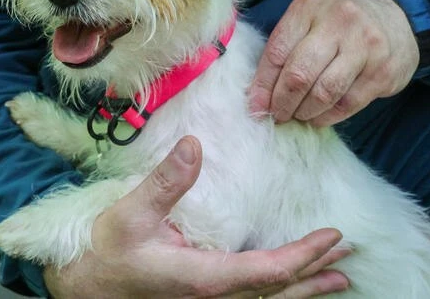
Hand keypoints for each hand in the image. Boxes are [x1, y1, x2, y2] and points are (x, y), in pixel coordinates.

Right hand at [43, 136, 349, 297]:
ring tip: (336, 279)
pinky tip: (288, 289)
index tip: (331, 237)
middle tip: (346, 255)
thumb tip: (192, 145)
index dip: (303, 255)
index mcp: (202, 278)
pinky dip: (279, 295)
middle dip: (314, 272)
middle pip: (277, 292)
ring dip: (304, 290)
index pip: (268, 271)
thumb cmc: (105, 253)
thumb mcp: (130, 214)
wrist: (82, 287)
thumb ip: (164, 183)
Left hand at [249, 0, 418, 125]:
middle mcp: (339, 21)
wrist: (398, 18)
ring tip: (297, 115)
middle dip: (282, 102)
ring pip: (323, 92)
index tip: (255, 106)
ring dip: (304, 112)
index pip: (278, 51)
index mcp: (311, 6)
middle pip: (299, 74)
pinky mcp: (382, 71)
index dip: (263, 84)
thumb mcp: (310, 20)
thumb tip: (257, 98)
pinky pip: (347, 104)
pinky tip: (318, 116)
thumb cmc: (340, 24)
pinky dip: (327, 117)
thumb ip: (284, 49)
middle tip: (277, 115)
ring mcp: (365, 46)